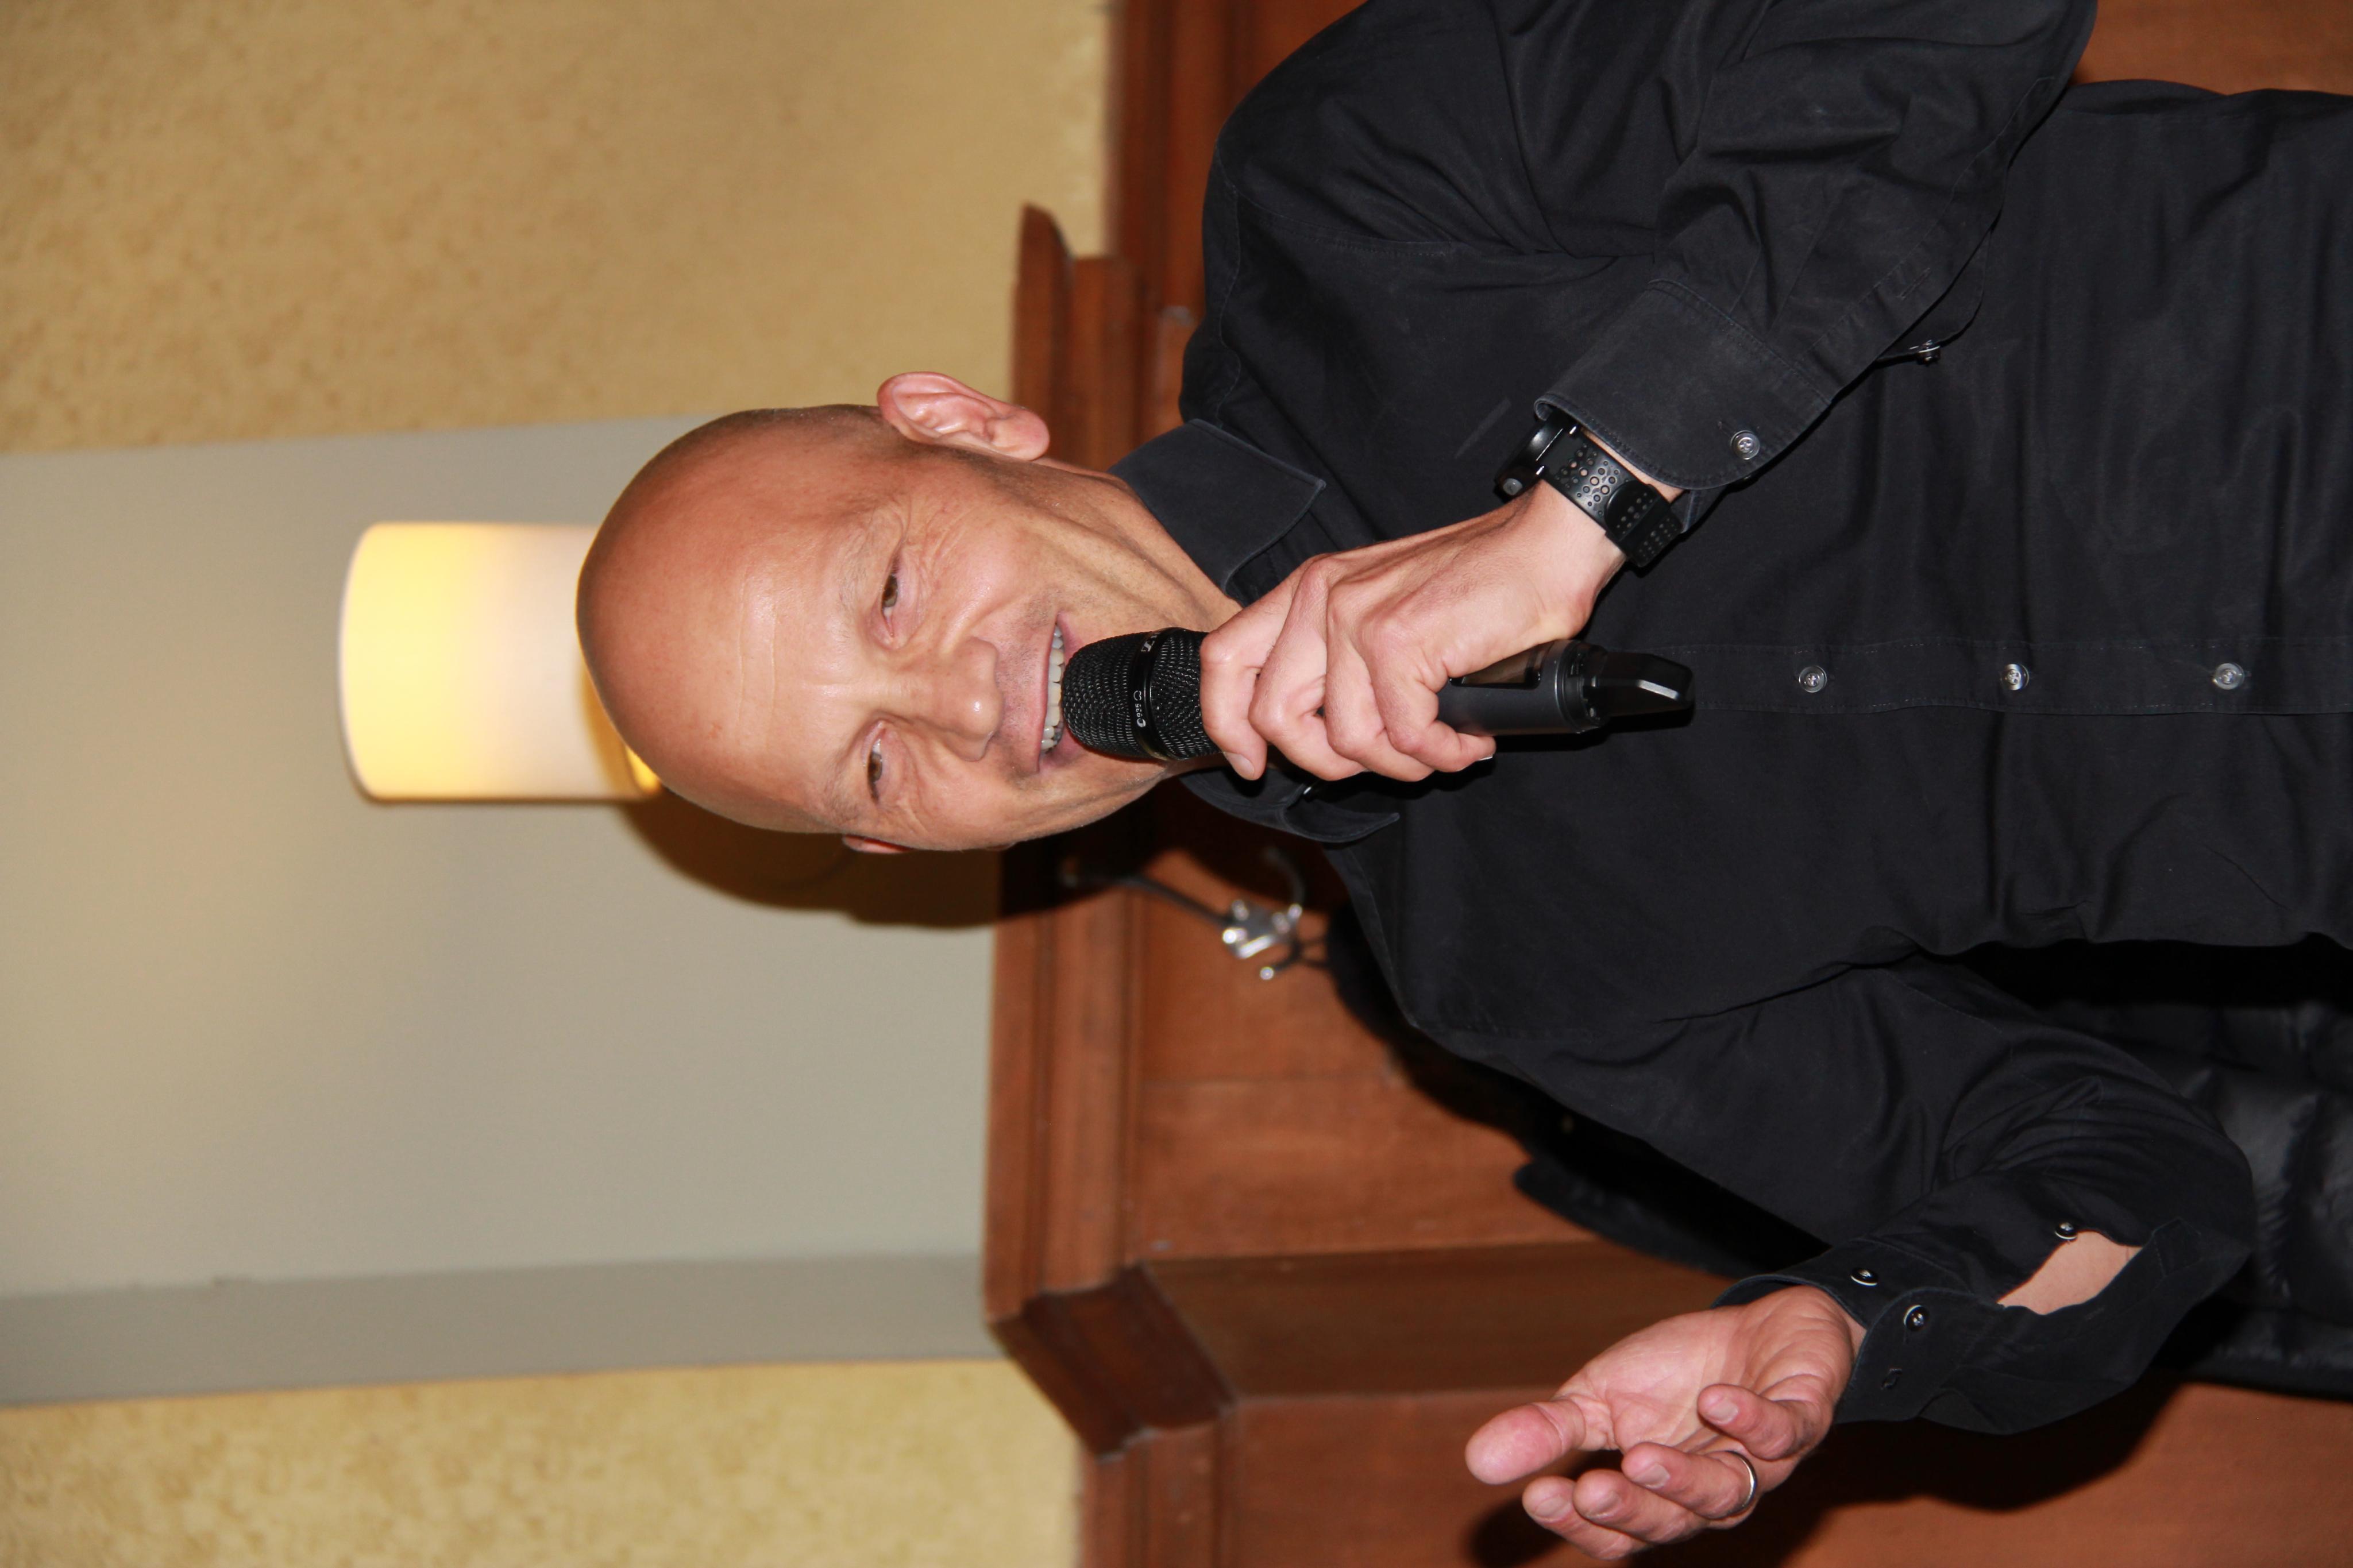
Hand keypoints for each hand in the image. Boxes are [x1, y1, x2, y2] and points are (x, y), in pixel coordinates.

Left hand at [1197, 480, 1623, 782]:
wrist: (1547, 546)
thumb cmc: (1479, 585)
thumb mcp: (1384, 608)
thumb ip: (1337, 656)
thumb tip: (1315, 733)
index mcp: (1308, 589)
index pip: (1225, 659)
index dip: (1227, 725)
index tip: (1254, 765)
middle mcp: (1321, 597)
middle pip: (1273, 715)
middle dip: (1326, 762)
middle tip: (1382, 760)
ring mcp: (1356, 618)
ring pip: (1344, 739)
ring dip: (1400, 762)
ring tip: (1440, 745)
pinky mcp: (1399, 642)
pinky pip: (1403, 737)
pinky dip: (1440, 754)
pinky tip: (1467, 739)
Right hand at [1464, 1287, 1862, 1559]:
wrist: (1769, 1326)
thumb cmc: (1681, 1372)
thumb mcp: (1601, 1393)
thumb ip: (1549, 1430)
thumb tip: (1477, 1460)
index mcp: (1659, 1497)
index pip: (1618, 1534)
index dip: (1581, 1524)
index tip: (1539, 1494)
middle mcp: (1712, 1493)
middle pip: (1672, 1522)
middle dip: (1630, 1510)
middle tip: (1589, 1490)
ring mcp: (1762, 1460)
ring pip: (1727, 1491)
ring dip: (1684, 1479)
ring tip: (1641, 1456)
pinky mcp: (1803, 1415)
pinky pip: (1785, 1431)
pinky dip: (1752, 1419)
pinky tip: (1716, 1400)